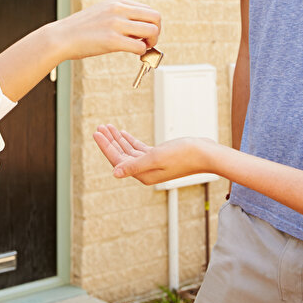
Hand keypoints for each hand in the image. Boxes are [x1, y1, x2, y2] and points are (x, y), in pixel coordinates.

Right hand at [44, 0, 160, 60]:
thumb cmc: (80, 30)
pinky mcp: (112, 41)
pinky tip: (133, 54)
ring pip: (152, 31)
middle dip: (156, 32)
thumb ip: (120, 16)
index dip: (151, 24)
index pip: (148, 9)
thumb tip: (140, 29)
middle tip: (148, 42)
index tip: (144, 35)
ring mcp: (116, 24)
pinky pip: (140, 47)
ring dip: (151, 43)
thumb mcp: (102, 13)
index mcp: (116, 2)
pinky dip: (141, 52)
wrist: (60, 38)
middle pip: (156, 17)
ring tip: (141, 48)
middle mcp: (118, 9)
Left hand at [93, 124, 213, 185]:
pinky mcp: (158, 157)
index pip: (118, 160)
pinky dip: (130, 141)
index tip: (96, 132)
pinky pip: (139, 149)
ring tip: (108, 127)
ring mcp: (152, 165)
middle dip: (109, 141)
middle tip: (99, 127)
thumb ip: (134, 165)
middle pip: (121, 155)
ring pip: (129, 151)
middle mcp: (145, 172)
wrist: (205, 153)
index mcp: (142, 174)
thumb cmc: (184, 155)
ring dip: (118, 139)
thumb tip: (114, 173)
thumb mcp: (156, 158)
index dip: (106, 146)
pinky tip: (123, 133)